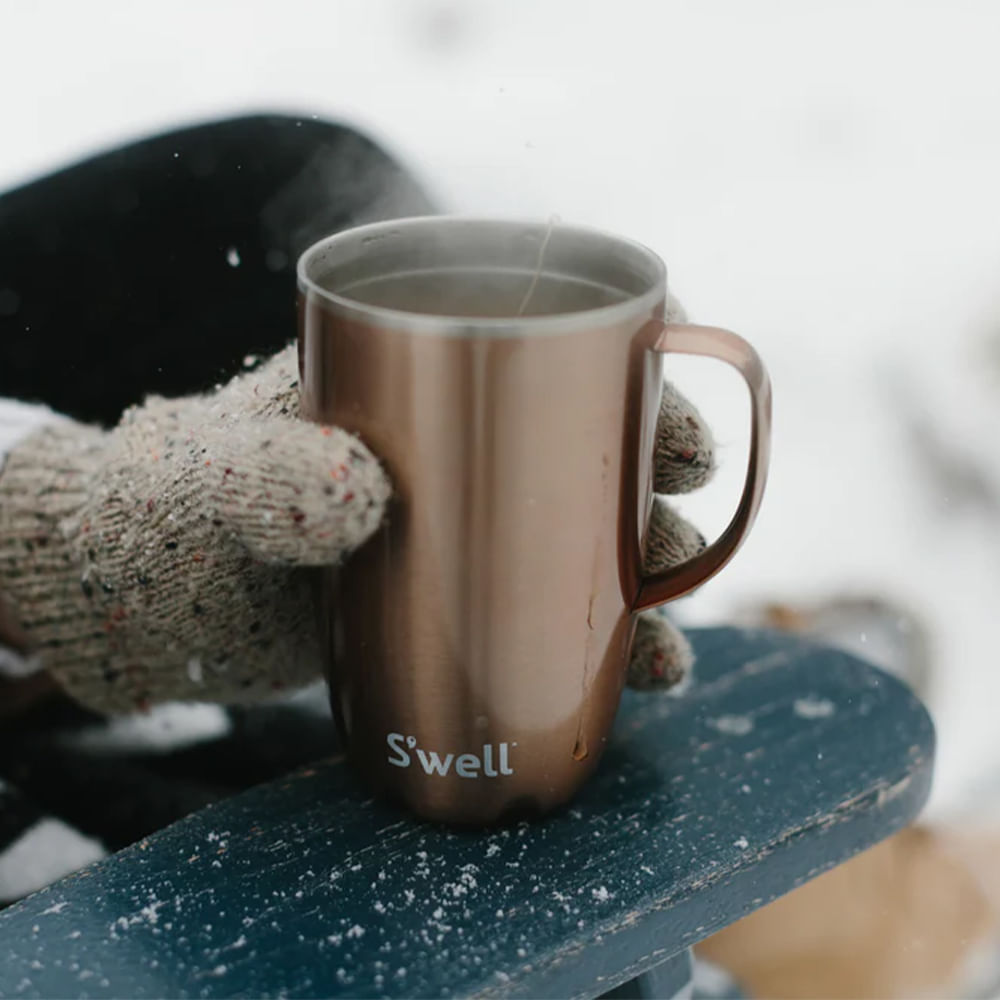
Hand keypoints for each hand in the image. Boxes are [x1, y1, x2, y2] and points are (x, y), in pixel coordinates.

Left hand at [0, 333, 713, 713]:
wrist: (142, 603)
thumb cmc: (167, 515)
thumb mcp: (206, 484)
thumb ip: (265, 476)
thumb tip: (365, 495)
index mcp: (409, 377)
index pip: (540, 343)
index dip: (632, 370)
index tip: (676, 427)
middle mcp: (450, 446)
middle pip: (584, 445)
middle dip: (651, 484)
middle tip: (684, 532)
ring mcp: (454, 527)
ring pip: (577, 535)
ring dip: (641, 581)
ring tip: (666, 644)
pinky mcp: (447, 599)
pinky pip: (541, 609)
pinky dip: (595, 643)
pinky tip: (634, 679)